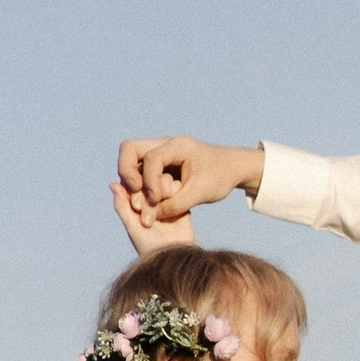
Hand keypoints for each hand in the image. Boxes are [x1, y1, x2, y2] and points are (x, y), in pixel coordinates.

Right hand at [113, 134, 261, 256]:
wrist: (232, 167)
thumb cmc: (220, 177)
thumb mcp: (201, 194)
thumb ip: (176, 205)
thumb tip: (149, 216)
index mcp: (178, 146)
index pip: (151, 158)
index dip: (149, 181)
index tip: (157, 200)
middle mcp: (165, 144)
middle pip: (129, 149)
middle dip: (127, 172)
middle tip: (134, 192)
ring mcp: (160, 151)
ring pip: (131, 159)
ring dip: (132, 180)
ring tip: (144, 201)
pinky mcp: (160, 162)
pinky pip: (140, 168)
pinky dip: (139, 183)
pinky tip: (150, 199)